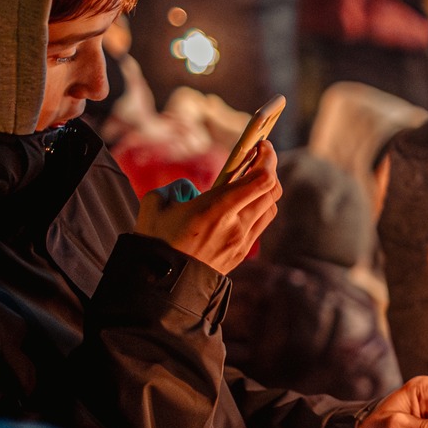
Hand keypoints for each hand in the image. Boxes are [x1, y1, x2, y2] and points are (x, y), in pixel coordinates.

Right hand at [133, 139, 280, 272]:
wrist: (163, 283)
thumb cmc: (156, 241)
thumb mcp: (156, 204)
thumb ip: (175, 187)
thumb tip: (189, 187)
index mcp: (217, 208)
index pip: (261, 179)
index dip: (268, 158)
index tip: (262, 145)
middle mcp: (236, 225)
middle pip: (272, 190)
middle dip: (269, 169)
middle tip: (259, 157)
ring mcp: (242, 241)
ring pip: (270, 208)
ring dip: (265, 190)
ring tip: (251, 179)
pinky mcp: (241, 253)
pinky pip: (260, 225)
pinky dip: (259, 208)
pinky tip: (244, 203)